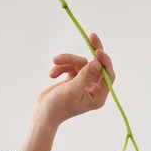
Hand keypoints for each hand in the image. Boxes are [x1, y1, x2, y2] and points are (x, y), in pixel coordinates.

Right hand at [15, 33, 114, 150]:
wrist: (43, 114)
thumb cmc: (57, 107)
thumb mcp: (72, 91)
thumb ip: (84, 76)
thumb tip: (97, 63)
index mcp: (98, 96)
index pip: (108, 76)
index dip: (105, 62)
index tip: (97, 51)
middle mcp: (93, 89)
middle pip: (97, 65)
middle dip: (91, 52)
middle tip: (92, 36)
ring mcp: (84, 83)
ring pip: (81, 63)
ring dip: (67, 61)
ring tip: (55, 63)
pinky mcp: (74, 79)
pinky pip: (72, 65)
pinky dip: (62, 67)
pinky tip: (52, 74)